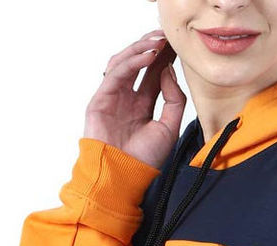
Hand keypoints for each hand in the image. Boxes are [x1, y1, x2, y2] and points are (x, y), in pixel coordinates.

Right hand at [84, 29, 185, 169]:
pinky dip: (132, 61)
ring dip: (141, 49)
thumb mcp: (170, 128)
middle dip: (152, 48)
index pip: (153, 75)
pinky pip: (116, 73)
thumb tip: (169, 71)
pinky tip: (148, 56)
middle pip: (138, 65)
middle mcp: (127, 99)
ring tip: (158, 43)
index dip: (164, 59)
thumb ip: (174, 99)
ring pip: (125, 63)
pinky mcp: (101, 99)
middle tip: (167, 38)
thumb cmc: (144, 160)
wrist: (124, 176)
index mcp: (142, 106)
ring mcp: (113, 98)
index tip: (175, 46)